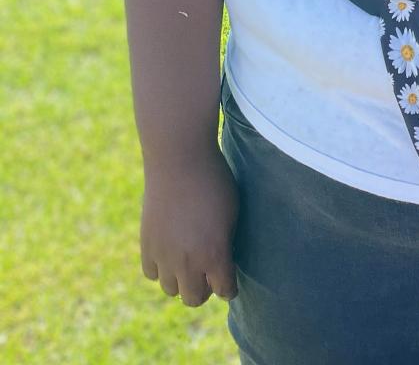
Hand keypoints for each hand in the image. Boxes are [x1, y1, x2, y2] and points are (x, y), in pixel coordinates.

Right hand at [140, 146, 238, 306]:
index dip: (230, 288)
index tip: (230, 283)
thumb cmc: (215, 181)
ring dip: (181, 281)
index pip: (224, 290)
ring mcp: (163, 255)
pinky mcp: (146, 245)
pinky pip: (152, 273)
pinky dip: (161, 268)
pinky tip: (170, 252)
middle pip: (194, 299)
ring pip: (170, 290)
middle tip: (210, 273)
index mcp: (214, 254)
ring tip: (189, 262)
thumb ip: (226, 243)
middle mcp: (186, 262)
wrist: (180, 160)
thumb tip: (223, 262)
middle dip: (205, 290)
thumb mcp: (232, 213)